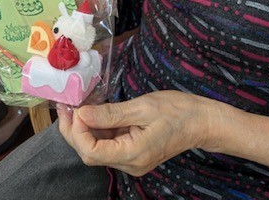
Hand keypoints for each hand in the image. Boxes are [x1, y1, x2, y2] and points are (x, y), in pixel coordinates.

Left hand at [57, 91, 214, 175]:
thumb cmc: (177, 111)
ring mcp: (132, 160)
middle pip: (91, 153)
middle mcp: (130, 163)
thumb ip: (111, 113)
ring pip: (98, 148)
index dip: (78, 131)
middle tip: (66, 106)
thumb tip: (81, 114)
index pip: (92, 150)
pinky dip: (99, 129)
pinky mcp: (134, 152)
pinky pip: (110, 143)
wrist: (202, 121)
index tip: (75, 108)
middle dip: (74, 131)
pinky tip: (93, 112)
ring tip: (75, 106)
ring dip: (84, 129)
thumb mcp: (143, 106)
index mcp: (132, 154)